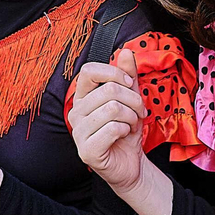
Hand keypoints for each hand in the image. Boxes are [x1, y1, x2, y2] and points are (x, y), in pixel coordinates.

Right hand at [70, 49, 148, 189]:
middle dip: (133, 100)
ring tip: (131, 124)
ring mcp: (78, 132)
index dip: (113, 72)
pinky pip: (112, 128)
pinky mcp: (87, 150)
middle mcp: (75, 112)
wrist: (131, 163)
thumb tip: (125, 52)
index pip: (89, 71)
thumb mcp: (131, 99)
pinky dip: (125, 130)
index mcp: (82, 97)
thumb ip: (128, 76)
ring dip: (131, 116)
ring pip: (112, 108)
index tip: (129, 83)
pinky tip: (123, 135)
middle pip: (109, 90)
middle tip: (139, 112)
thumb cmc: (127, 130)